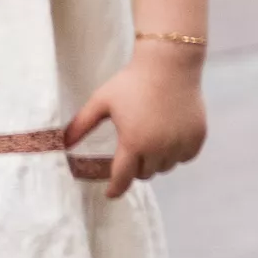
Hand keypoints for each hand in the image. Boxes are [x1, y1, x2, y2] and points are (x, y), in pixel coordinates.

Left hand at [67, 47, 207, 199]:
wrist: (170, 65)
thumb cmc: (131, 83)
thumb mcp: (101, 102)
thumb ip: (80, 126)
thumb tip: (59, 144)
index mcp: (134, 142)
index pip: (123, 178)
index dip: (115, 189)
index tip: (111, 193)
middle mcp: (159, 148)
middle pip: (145, 173)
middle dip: (136, 166)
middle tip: (133, 147)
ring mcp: (181, 143)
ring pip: (166, 166)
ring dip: (157, 160)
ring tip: (152, 141)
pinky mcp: (198, 136)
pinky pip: (185, 157)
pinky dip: (177, 153)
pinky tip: (170, 138)